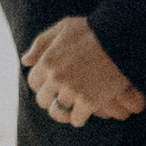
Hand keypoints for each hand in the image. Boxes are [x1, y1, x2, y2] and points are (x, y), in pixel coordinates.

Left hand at [22, 15, 143, 125]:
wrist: (121, 39)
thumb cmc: (94, 30)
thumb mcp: (64, 27)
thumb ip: (42, 43)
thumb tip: (25, 61)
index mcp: (47, 61)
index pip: (33, 82)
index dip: (41, 85)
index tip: (50, 86)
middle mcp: (55, 78)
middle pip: (43, 100)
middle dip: (51, 99)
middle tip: (63, 98)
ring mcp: (71, 91)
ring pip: (58, 112)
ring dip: (64, 112)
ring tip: (71, 109)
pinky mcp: (88, 101)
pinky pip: (77, 119)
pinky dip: (80, 118)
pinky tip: (85, 113)